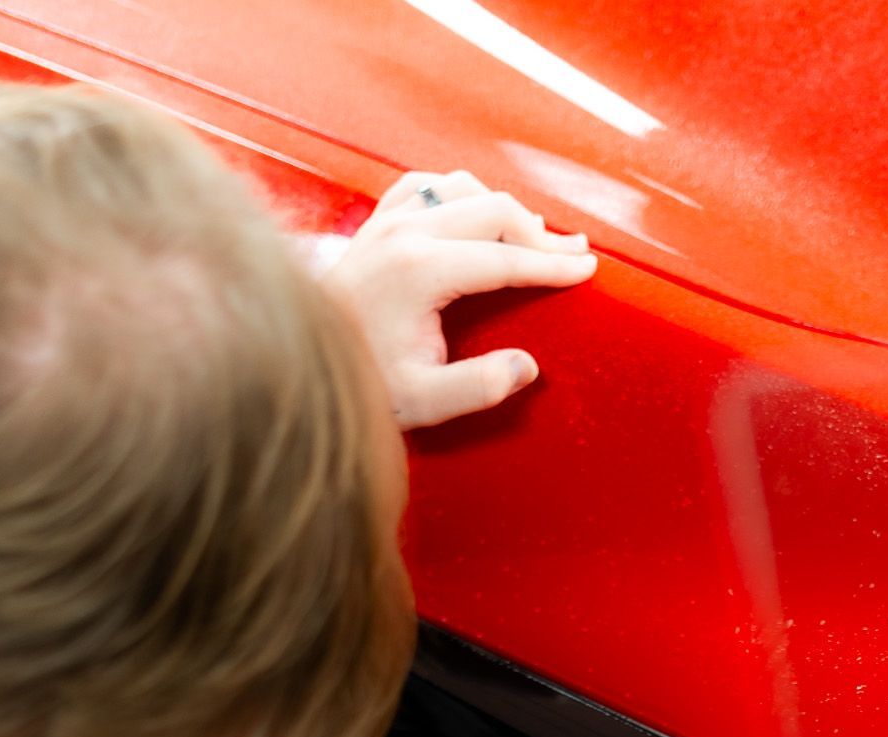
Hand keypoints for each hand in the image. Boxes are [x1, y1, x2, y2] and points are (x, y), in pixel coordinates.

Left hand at [323, 170, 596, 427]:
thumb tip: (525, 368)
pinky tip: (478, 214)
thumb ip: (478, 387)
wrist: (301, 362)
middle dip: (540, 233)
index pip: (506, 258)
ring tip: (534, 239)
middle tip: (573, 255)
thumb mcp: (423, 401)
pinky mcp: (376, 220)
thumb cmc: (363, 382)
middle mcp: (404, 232)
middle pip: (494, 209)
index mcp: (420, 271)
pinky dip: (463, 194)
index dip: (552, 265)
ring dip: (505, 210)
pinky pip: (430, 185)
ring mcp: (387, 219)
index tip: (586, 269)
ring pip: (466, 188)